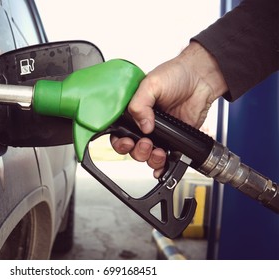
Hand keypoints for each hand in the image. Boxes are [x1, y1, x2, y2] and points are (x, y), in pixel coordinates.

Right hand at [111, 41, 227, 177]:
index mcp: (133, 111)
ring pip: (146, 155)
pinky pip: (164, 159)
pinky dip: (161, 167)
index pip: (118, 132)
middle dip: (136, 150)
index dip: (119, 140)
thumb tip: (142, 126)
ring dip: (149, 158)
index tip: (127, 140)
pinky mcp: (173, 140)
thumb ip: (140, 104)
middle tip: (145, 143)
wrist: (201, 79)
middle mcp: (143, 123)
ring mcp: (158, 134)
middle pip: (131, 148)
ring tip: (158, 150)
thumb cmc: (176, 74)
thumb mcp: (151, 84)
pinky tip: (162, 165)